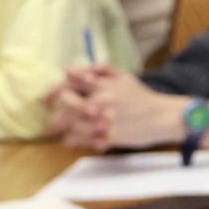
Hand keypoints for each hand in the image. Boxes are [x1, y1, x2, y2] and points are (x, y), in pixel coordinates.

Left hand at [48, 67, 178, 150]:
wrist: (163, 117)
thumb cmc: (142, 98)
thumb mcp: (125, 77)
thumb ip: (106, 70)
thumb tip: (92, 65)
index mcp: (103, 83)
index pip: (70, 80)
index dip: (54, 90)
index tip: (46, 101)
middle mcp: (102, 98)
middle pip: (68, 104)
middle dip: (57, 116)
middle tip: (50, 126)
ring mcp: (106, 118)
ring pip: (74, 124)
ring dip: (65, 131)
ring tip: (62, 136)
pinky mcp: (112, 135)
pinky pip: (87, 139)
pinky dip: (76, 142)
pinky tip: (71, 143)